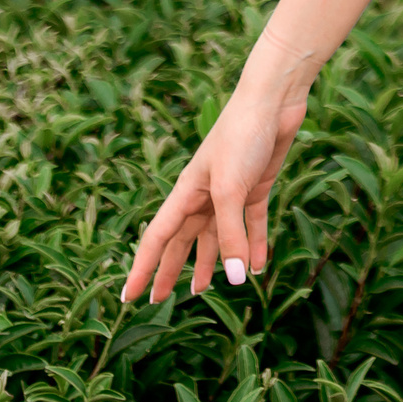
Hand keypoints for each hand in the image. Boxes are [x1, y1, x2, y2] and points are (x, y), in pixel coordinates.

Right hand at [121, 76, 308, 302]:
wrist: (273, 101)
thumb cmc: (241, 137)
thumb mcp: (230, 190)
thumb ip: (230, 235)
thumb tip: (233, 279)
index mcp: (186, 193)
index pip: (157, 238)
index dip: (142, 267)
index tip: (128, 296)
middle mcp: (205, 194)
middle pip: (183, 240)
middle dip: (171, 269)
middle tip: (160, 300)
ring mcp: (232, 191)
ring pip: (218, 235)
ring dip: (212, 261)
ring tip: (205, 289)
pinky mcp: (257, 187)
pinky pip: (252, 223)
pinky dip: (255, 245)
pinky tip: (257, 266)